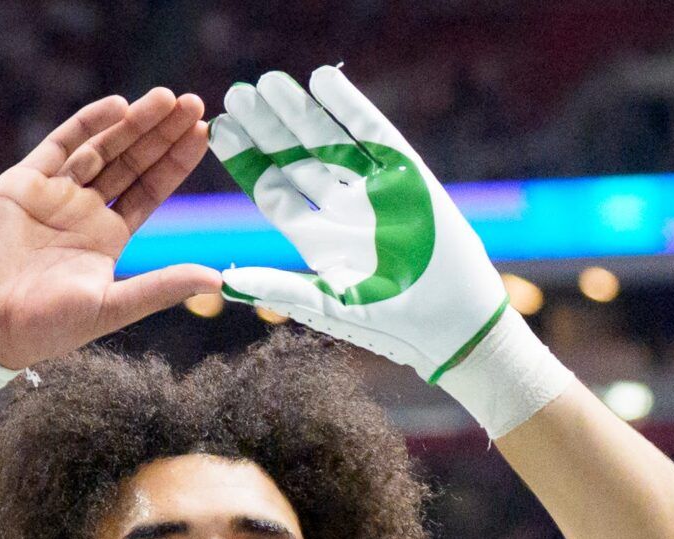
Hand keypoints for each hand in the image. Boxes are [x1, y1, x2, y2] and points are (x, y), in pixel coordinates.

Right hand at [0, 88, 219, 369]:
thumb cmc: (48, 327)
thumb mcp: (113, 306)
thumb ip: (161, 287)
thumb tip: (218, 280)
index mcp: (108, 237)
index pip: (149, 190)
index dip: (175, 163)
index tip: (203, 135)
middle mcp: (83, 210)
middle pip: (131, 161)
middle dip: (161, 133)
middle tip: (194, 104)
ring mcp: (53, 194)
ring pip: (101, 147)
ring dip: (133, 122)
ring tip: (165, 98)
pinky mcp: (23, 183)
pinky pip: (61, 144)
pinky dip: (89, 124)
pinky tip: (119, 107)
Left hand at [207, 66, 508, 381]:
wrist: (453, 319)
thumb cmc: (392, 322)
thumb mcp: (330, 305)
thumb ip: (280, 288)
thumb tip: (227, 283)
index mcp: (318, 238)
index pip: (274, 191)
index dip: (248, 161)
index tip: (220, 131)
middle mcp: (341, 208)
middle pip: (295, 159)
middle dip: (267, 128)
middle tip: (237, 96)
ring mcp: (374, 188)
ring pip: (328, 140)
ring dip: (300, 111)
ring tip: (269, 83)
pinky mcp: (406, 173)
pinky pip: (371, 132)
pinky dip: (348, 107)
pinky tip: (323, 80)